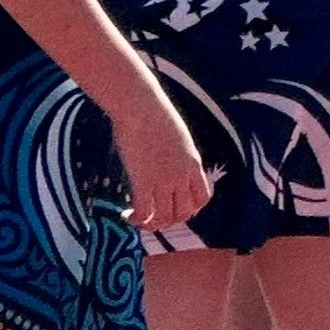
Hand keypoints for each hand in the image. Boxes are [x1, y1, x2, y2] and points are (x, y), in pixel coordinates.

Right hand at [109, 70, 211, 234]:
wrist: (141, 105)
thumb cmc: (154, 114)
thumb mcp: (177, 137)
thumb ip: (178, 156)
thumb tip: (169, 166)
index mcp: (193, 162)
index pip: (203, 198)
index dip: (191, 208)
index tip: (176, 205)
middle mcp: (182, 175)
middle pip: (184, 214)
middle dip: (169, 220)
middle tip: (154, 215)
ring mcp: (164, 180)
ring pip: (165, 218)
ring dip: (152, 224)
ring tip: (138, 218)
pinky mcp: (143, 181)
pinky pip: (145, 213)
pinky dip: (136, 220)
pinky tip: (126, 214)